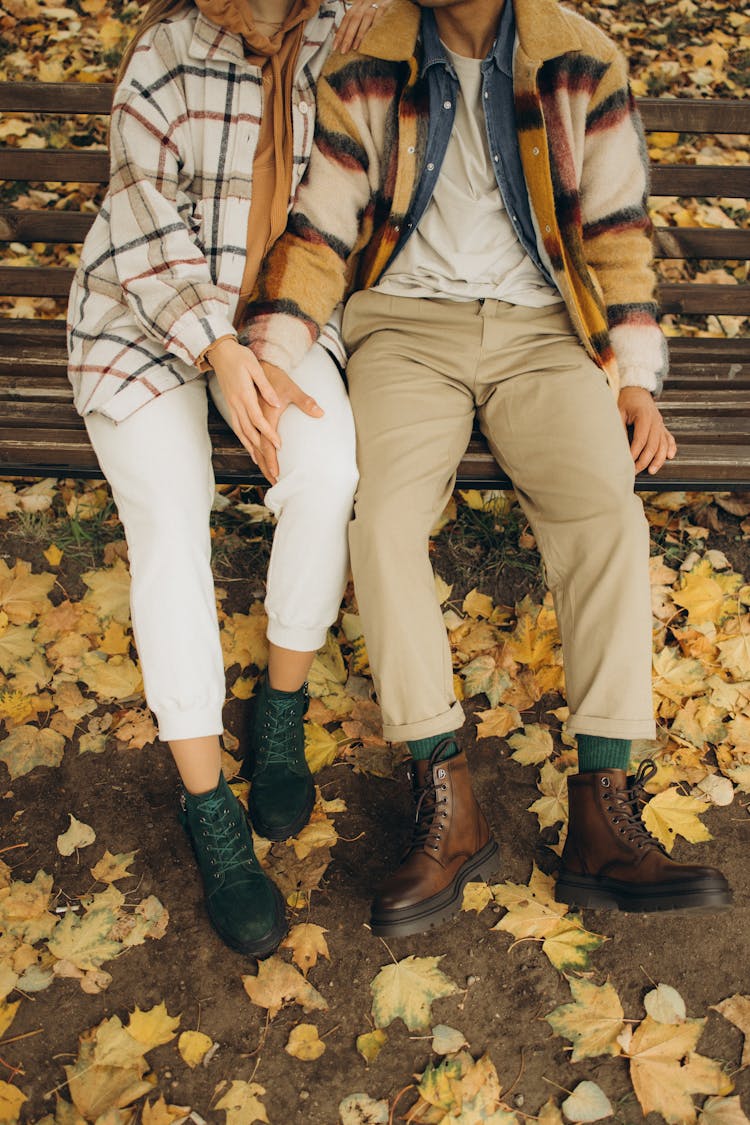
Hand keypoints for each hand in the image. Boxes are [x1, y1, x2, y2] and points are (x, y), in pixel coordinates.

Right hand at [207, 338, 282, 460]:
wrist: (221, 352)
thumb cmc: (241, 357)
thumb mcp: (255, 367)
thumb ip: (266, 387)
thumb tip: (277, 403)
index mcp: (244, 394)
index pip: (258, 420)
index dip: (268, 434)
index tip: (279, 446)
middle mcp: (236, 403)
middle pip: (248, 431)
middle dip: (260, 449)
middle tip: (270, 464)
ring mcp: (231, 405)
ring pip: (240, 431)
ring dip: (250, 447)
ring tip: (260, 462)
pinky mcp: (230, 404)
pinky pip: (236, 426)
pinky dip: (242, 438)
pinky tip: (249, 446)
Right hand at [255, 362, 323, 484]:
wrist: (248, 361)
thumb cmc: (271, 373)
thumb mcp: (290, 386)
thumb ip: (305, 401)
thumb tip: (320, 413)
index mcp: (262, 413)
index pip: (266, 442)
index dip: (271, 458)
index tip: (277, 472)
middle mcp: (251, 417)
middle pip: (257, 448)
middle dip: (266, 465)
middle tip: (274, 481)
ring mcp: (243, 416)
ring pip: (249, 443)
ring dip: (258, 459)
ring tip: (266, 474)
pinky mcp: (241, 413)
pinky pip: (245, 435)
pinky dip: (251, 448)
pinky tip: (256, 455)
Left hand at [333, 0, 392, 52]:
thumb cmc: (379, 5)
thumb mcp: (366, 8)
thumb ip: (358, 19)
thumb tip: (345, 35)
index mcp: (358, 4)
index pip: (347, 18)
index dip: (340, 32)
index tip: (335, 46)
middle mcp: (365, 3)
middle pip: (354, 19)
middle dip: (347, 36)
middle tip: (343, 50)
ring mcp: (376, 3)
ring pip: (365, 18)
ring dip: (359, 34)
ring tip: (355, 47)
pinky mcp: (386, 5)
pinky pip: (380, 16)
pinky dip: (375, 27)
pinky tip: (371, 38)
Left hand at [618, 385, 676, 474]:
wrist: (637, 390)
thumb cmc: (626, 400)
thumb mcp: (619, 411)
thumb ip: (620, 427)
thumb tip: (617, 447)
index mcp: (644, 416)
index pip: (640, 439)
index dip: (634, 453)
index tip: (627, 462)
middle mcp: (656, 421)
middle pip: (653, 445)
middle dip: (645, 460)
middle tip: (635, 471)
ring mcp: (660, 424)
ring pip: (663, 444)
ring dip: (658, 459)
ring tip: (652, 471)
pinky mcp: (662, 426)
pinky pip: (669, 438)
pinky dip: (671, 448)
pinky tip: (670, 456)